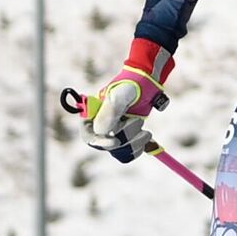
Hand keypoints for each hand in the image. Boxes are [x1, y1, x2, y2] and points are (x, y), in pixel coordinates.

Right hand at [83, 39, 173, 161]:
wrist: (148, 83)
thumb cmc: (131, 85)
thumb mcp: (120, 95)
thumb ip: (110, 111)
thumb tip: (102, 132)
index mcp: (93, 115)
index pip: (89, 135)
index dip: (99, 142)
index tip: (115, 141)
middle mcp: (102, 125)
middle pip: (107, 145)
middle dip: (124, 138)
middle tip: (139, 123)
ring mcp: (115, 132)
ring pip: (120, 150)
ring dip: (134, 144)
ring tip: (146, 133)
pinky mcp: (128, 136)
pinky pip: (129, 152)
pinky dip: (138, 148)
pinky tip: (146, 140)